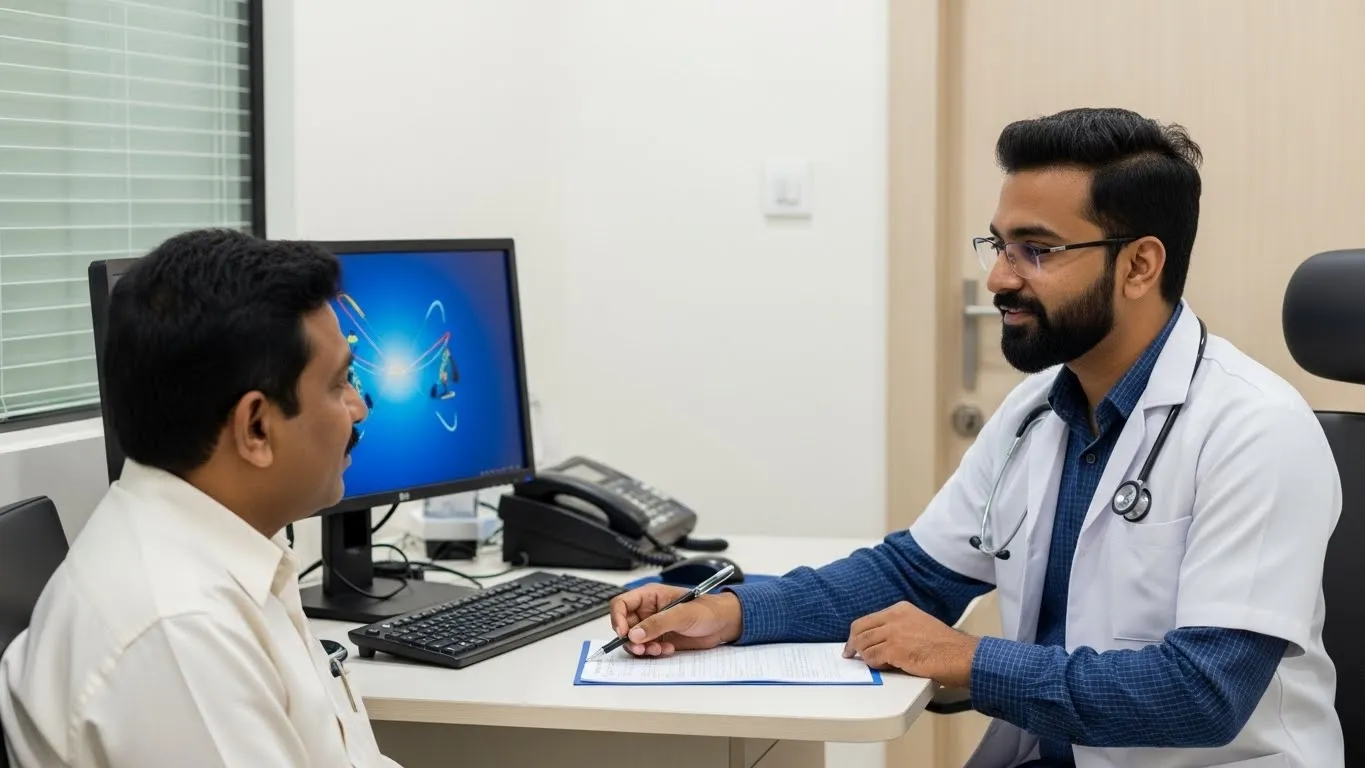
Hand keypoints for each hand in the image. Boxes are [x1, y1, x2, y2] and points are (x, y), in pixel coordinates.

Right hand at [608, 584, 742, 656]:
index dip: (617, 618)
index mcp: (650, 596)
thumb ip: (657, 623)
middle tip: (641, 649)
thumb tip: (634, 634)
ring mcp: (654, 627)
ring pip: (634, 640)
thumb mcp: (681, 614)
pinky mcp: (660, 639)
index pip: (621, 604)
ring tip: (658, 649)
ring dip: (643, 648)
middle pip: (625, 625)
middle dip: (630, 639)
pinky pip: (647, 649)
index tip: (624, 634)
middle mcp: (648, 611)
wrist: (723, 624)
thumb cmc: (707, 610)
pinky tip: (667, 650)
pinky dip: (653, 652)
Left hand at [842, 601, 977, 687]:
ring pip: (864, 645)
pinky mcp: (895, 650)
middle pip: (860, 630)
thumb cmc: (945, 646)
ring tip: (877, 663)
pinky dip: (874, 665)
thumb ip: (899, 627)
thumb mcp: (919, 624)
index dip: (856, 634)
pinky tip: (884, 667)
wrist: (960, 655)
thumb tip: (879, 640)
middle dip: (853, 645)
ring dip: (866, 657)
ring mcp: (893, 633)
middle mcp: (894, 617)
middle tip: (851, 655)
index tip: (853, 643)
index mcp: (900, 609)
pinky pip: (872, 658)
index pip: (867, 620)